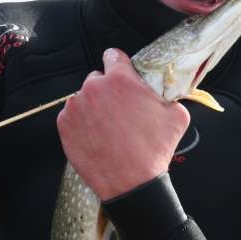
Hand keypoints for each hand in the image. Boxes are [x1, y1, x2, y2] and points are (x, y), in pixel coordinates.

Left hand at [56, 48, 189, 199]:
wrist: (131, 183)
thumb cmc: (155, 149)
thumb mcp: (176, 115)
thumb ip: (166, 94)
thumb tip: (164, 91)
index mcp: (120, 78)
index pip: (113, 55)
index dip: (119, 65)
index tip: (122, 74)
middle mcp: (93, 87)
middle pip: (97, 78)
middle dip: (107, 89)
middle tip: (118, 110)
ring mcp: (76, 106)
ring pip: (83, 98)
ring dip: (93, 107)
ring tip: (107, 127)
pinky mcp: (64, 124)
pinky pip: (72, 116)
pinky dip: (81, 123)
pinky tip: (96, 136)